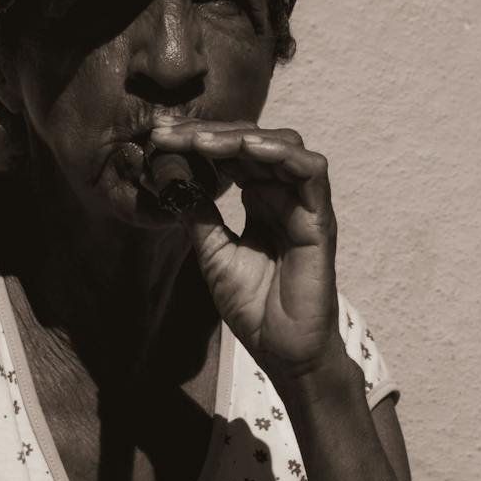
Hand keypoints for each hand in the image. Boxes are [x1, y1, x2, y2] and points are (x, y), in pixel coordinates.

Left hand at [147, 118, 338, 379]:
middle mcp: (282, 195)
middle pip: (253, 141)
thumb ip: (200, 214)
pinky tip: (249, 150)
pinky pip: (311, 173)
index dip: (198, 141)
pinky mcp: (320, 219)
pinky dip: (282, 154)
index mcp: (259, 200)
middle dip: (211, 132)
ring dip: (243, 137)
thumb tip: (172, 179)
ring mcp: (302, 204)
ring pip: (284, 146)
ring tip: (204, 141)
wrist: (281, 348)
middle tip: (171, 133)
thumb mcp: (213, 252)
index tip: (160, 138)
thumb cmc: (254, 305)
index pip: (231, 154)